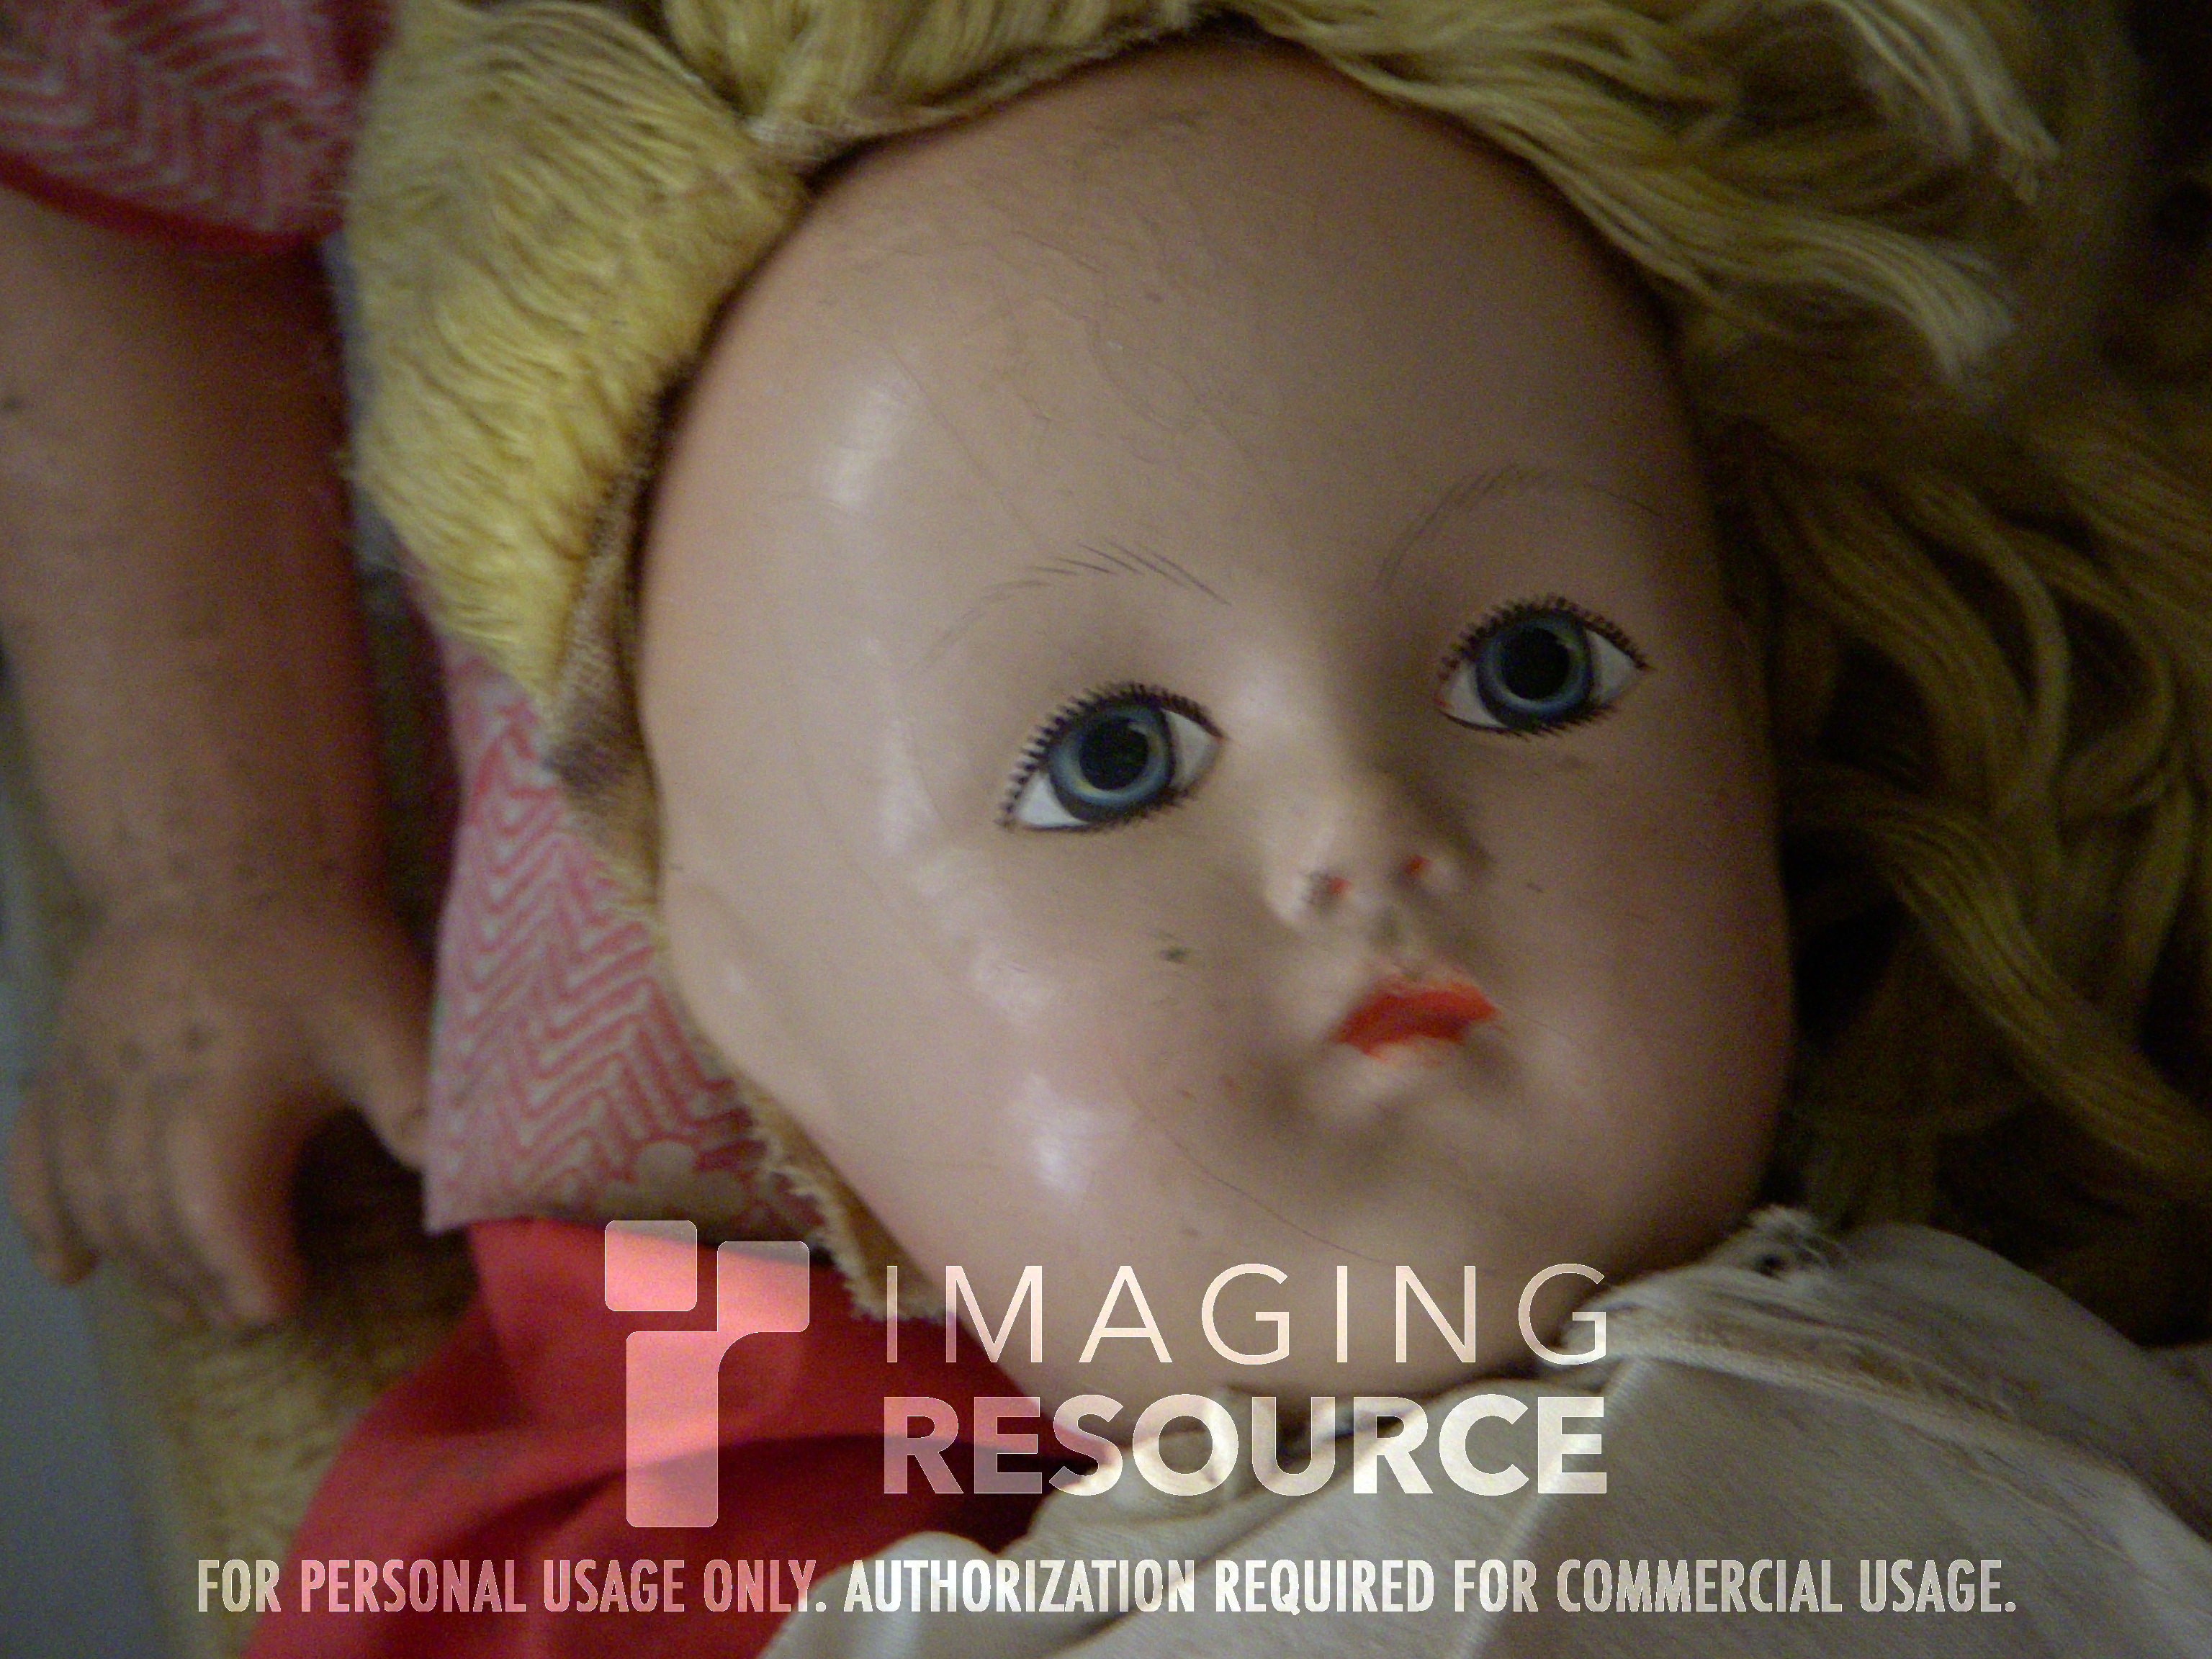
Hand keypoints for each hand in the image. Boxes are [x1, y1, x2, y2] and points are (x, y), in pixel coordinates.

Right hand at [6, 896, 430, 1326]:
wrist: (221, 856)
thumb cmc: (317, 946)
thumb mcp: (389, 1025)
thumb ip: (421, 1112)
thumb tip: (470, 1193)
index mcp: (218, 1114)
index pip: (219, 1233)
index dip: (249, 1281)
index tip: (284, 1301)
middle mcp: (135, 1115)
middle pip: (154, 1235)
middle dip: (199, 1286)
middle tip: (248, 1305)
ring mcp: (85, 1094)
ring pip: (94, 1210)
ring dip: (139, 1264)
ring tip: (189, 1298)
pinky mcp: (59, 1070)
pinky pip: (32, 1164)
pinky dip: (44, 1220)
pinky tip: (71, 1267)